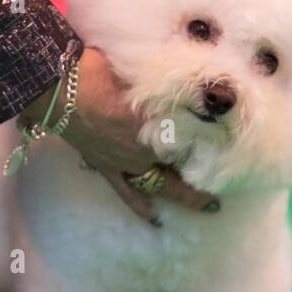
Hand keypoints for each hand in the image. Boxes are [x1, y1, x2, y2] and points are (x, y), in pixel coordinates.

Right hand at [27, 49, 219, 224]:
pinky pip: (127, 191)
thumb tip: (184, 81)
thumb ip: (160, 85)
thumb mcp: (138, 74)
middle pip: (183, 162)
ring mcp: (127, 161)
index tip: (228, 139)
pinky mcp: (107, 168)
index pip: (192, 133)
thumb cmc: (99, 74)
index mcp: (157, 123)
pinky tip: (154, 218)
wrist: (62, 90)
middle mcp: (147, 146)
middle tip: (229, 179)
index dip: (209, 137)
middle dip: (206, 172)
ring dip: (183, 192)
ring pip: (162, 181)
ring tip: (208, 205)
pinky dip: (140, 204)